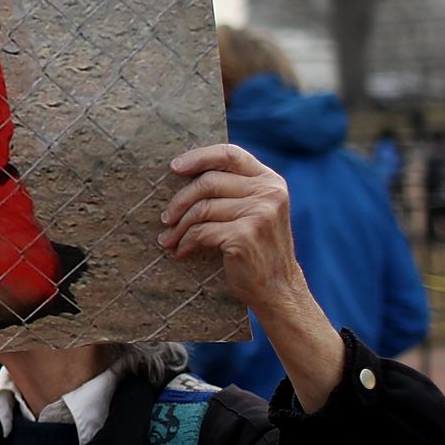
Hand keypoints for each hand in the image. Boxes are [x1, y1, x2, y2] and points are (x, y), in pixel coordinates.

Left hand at [157, 144, 302, 312]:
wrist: (278, 290)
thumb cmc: (259, 249)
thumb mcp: (257, 211)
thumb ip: (236, 189)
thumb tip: (185, 171)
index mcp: (270, 182)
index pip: (230, 154)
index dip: (199, 157)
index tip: (175, 168)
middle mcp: (268, 193)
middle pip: (208, 182)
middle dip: (180, 200)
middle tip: (166, 218)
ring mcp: (259, 213)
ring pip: (201, 209)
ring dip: (178, 226)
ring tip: (168, 238)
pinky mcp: (244, 235)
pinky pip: (201, 232)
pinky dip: (186, 242)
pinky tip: (181, 252)